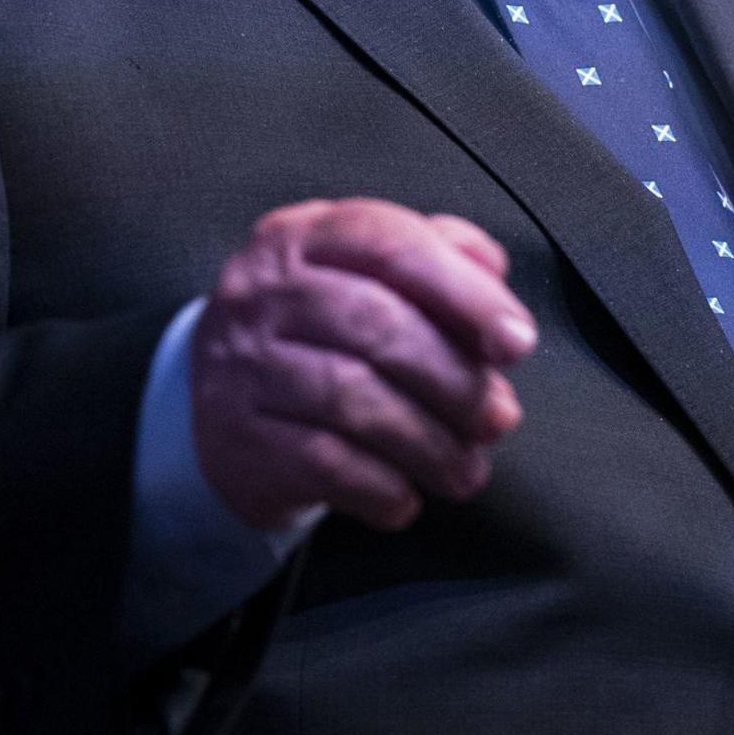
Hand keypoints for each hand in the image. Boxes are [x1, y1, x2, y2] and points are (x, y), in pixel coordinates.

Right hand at [187, 198, 536, 533]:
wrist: (218, 401)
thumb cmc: (316, 332)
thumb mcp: (367, 274)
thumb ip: (436, 258)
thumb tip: (493, 274)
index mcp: (305, 237)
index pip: (391, 243)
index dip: (465, 292)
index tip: (515, 340)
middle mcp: (264, 292)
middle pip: (377, 326)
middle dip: (454, 380)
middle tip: (495, 418)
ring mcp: (244, 366)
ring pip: (352, 400)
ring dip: (428, 443)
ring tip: (464, 469)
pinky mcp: (239, 439)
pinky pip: (324, 464)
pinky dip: (381, 486)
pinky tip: (406, 497)